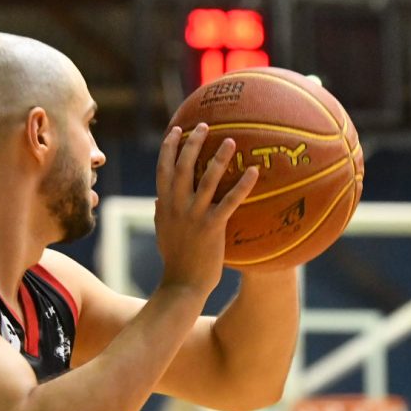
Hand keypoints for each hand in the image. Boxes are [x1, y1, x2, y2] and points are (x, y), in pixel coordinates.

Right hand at [154, 124, 258, 293]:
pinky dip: (242, 185)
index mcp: (164, 205)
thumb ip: (159, 213)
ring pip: (206, 180)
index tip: (176, 130)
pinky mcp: (212, 228)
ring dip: (218, 158)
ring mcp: (194, 216)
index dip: (169, 148)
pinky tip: (253, 172)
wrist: (182, 285)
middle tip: (205, 125)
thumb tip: (157, 199)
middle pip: (182, 166)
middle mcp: (176, 206)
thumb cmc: (174, 260)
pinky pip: (230, 202)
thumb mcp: (162, 233)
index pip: (163, 169)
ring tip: (231, 140)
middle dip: (192, 143)